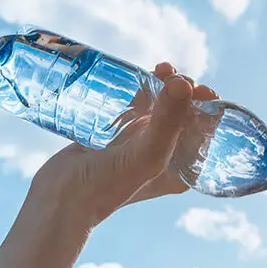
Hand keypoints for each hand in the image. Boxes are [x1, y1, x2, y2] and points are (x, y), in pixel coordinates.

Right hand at [29, 62, 218, 228]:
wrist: (59, 199)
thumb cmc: (107, 186)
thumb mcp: (147, 155)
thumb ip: (168, 122)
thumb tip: (185, 83)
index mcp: (182, 169)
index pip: (205, 133)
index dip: (207, 108)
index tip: (200, 89)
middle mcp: (164, 156)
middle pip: (184, 116)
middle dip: (185, 92)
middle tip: (175, 76)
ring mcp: (139, 143)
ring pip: (160, 107)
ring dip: (165, 86)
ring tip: (162, 69)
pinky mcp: (116, 133)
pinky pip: (136, 105)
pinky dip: (141, 88)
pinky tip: (141, 73)